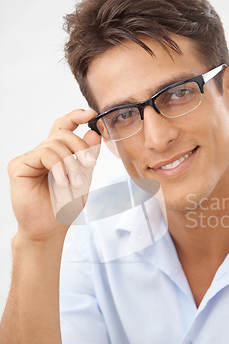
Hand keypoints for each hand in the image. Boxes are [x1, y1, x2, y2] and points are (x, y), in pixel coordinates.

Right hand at [8, 109, 100, 241]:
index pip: (64, 127)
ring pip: (55, 144)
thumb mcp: (83, 178)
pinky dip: (58, 168)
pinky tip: (62, 182)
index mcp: (57, 154)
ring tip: (75, 183)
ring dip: (70, 163)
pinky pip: (44, 154)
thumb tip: (94, 133)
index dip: (76, 116)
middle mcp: (43, 153)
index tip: (90, 114)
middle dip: (80, 147)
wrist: (49, 229)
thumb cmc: (64, 207)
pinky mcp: (19, 165)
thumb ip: (88, 157)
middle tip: (89, 165)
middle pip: (62, 133)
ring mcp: (30, 158)